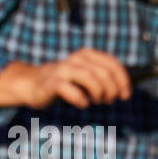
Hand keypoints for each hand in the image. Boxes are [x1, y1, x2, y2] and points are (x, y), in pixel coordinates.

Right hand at [0, 48, 130, 109]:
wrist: (32, 83)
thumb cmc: (65, 82)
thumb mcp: (84, 74)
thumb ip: (102, 76)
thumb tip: (124, 90)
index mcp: (86, 55)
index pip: (112, 64)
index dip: (122, 80)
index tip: (125, 95)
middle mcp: (75, 59)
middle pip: (103, 73)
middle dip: (111, 90)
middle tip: (108, 101)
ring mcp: (63, 70)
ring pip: (90, 78)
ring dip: (98, 94)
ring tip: (96, 101)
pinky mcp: (53, 83)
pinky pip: (73, 92)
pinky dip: (82, 100)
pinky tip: (82, 104)